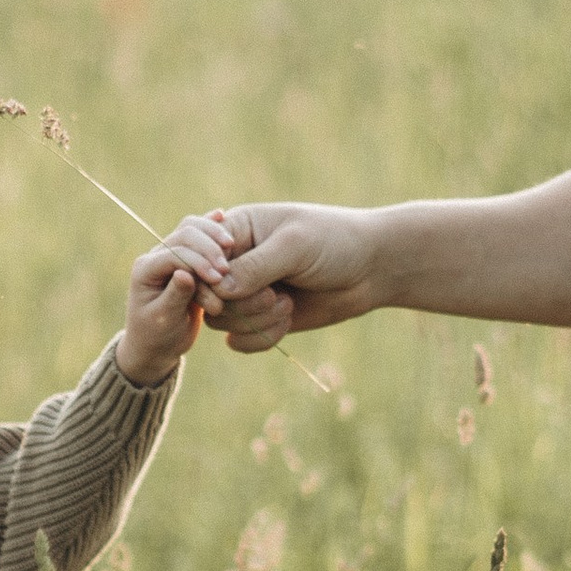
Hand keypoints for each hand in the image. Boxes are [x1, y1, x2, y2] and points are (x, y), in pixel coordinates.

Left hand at [118, 214, 236, 385]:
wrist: (156, 344)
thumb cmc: (157, 336)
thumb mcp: (165, 320)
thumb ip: (174, 296)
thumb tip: (185, 274)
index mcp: (146, 269)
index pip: (175, 254)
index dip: (198, 262)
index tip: (218, 279)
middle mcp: (156, 256)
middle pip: (185, 235)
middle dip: (208, 248)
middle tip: (226, 270)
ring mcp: (172, 254)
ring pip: (192, 230)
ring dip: (213, 236)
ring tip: (232, 246)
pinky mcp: (186, 258)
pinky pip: (199, 236)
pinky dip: (210, 227)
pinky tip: (222, 216)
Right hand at [197, 202, 386, 350]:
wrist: (372, 268)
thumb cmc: (334, 242)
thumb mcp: (293, 246)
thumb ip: (254, 267)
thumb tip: (217, 290)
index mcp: (237, 231)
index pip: (198, 259)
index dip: (207, 281)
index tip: (226, 293)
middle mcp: (237, 261)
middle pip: (208, 296)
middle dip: (241, 304)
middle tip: (276, 295)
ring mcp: (250, 291)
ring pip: (222, 321)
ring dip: (254, 321)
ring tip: (287, 305)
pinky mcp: (263, 317)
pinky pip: (241, 340)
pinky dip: (262, 338)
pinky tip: (288, 322)